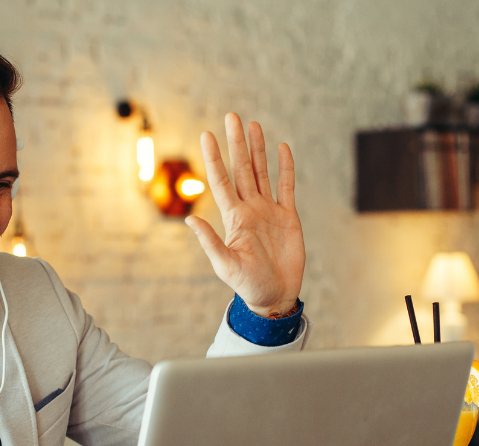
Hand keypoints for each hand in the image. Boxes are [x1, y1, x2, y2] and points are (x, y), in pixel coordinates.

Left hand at [187, 113, 304, 317]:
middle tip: (232, 116)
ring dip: (258, 149)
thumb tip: (190, 220)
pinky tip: (282, 148)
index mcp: (233, 218)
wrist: (274, 296)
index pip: (222, 181)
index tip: (206, 135)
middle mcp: (250, 209)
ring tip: (253, 125)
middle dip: (237, 143)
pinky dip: (285, 167)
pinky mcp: (288, 217)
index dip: (214, 158)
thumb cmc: (248, 285)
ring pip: (262, 172)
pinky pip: (286, 186)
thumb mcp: (225, 265)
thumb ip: (210, 242)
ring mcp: (269, 211)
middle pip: (242, 169)